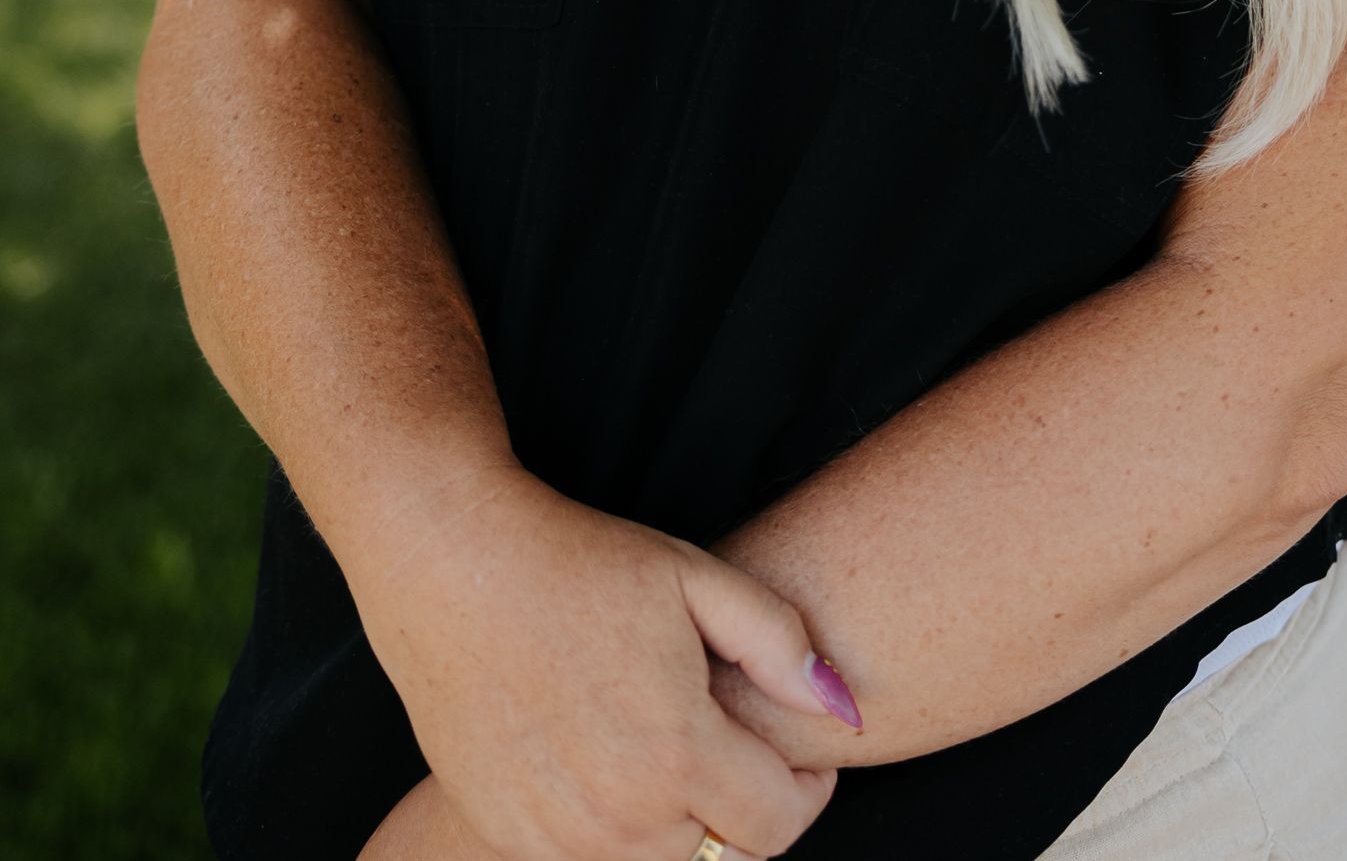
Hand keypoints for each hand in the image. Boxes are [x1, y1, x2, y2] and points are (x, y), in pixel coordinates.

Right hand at [350, 463, 852, 860]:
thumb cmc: (579, 562)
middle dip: (742, 806)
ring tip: (666, 745)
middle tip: (727, 740)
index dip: (807, 791)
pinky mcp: (508, 839)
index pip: (777, 827)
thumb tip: (846, 711)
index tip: (800, 754)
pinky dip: (614, 833)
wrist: (453, 567)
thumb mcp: (695, 575)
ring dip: (680, 824)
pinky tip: (606, 762)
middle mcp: (620, 815)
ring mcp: (558, 837)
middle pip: (722, 855)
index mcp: (678, 752)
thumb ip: (781, 645)